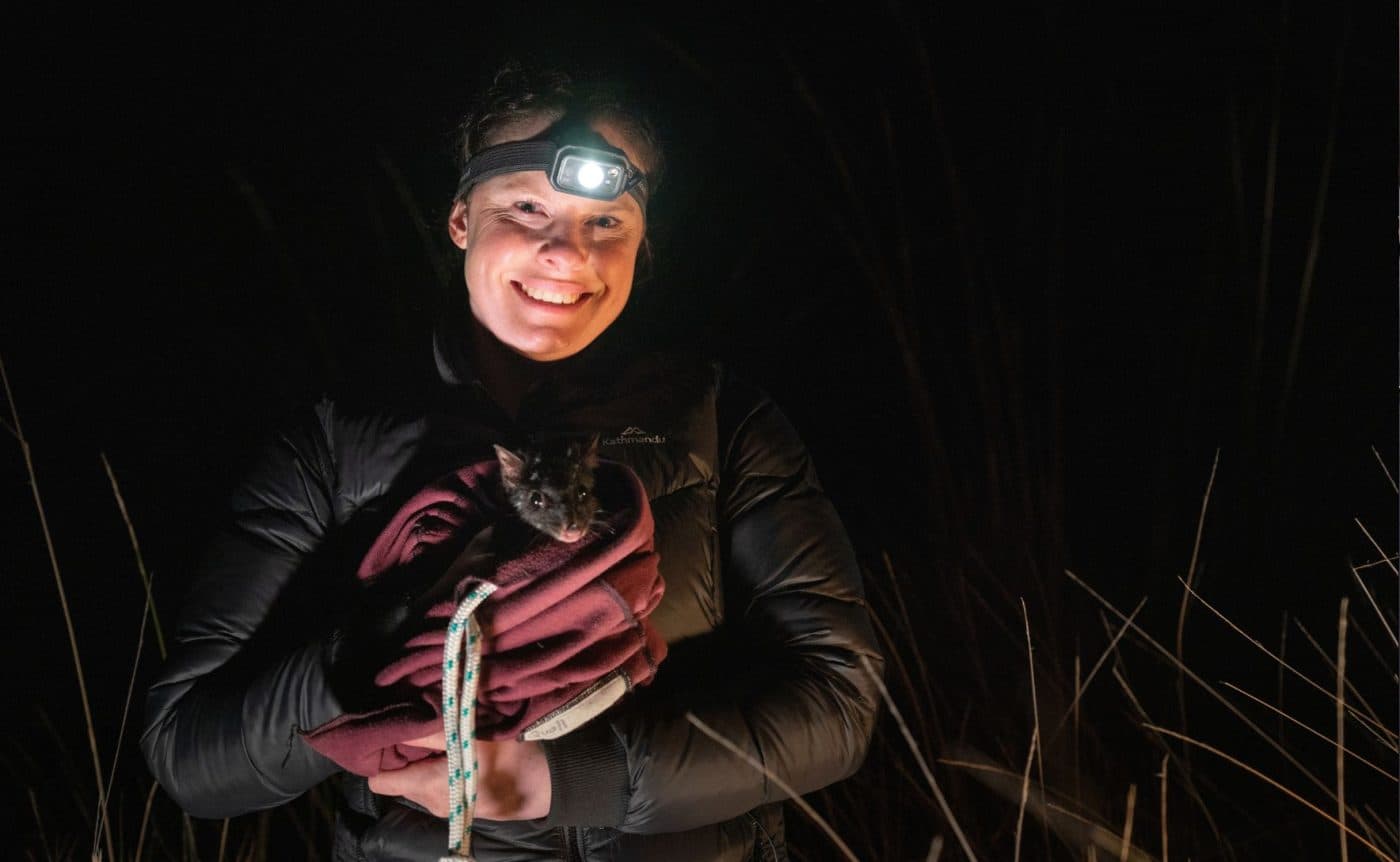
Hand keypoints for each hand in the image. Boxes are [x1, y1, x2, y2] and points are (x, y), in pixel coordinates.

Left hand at [368, 731, 551, 820]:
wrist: (546, 785)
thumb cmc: (509, 759)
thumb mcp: (469, 736)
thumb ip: (431, 730)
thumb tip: (397, 720)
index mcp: (428, 787)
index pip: (380, 781)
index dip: (380, 757)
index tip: (387, 732)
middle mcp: (431, 803)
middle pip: (398, 779)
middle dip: (403, 755)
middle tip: (416, 727)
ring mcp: (445, 807)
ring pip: (417, 782)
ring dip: (422, 761)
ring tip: (437, 736)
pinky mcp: (460, 805)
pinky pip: (435, 786)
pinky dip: (437, 769)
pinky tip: (453, 750)